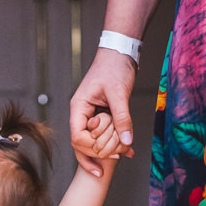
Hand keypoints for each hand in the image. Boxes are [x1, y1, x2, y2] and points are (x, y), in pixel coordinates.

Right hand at [69, 48, 136, 174]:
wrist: (120, 54)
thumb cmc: (114, 67)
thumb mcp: (119, 93)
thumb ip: (122, 118)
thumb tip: (127, 142)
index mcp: (79, 107)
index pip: (77, 137)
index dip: (92, 147)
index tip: (112, 150)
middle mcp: (82, 114)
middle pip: (84, 144)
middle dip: (102, 150)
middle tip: (123, 151)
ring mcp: (91, 116)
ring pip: (94, 143)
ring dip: (110, 148)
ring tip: (127, 150)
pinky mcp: (101, 117)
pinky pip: (104, 136)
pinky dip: (115, 142)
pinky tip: (128, 148)